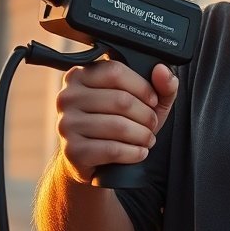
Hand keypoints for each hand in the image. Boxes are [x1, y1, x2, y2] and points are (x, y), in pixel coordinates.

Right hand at [56, 60, 178, 183]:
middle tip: (152, 125)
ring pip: (118, 126)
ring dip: (142, 135)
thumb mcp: (141, 101)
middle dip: (146, 115)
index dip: (142, 87)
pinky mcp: (73, 150)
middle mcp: (68, 97)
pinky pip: (112, 149)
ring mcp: (67, 124)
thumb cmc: (116, 125)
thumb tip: (162, 70)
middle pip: (120, 100)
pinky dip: (133, 152)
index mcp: (80, 75)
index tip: (153, 100)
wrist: (91, 160)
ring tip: (147, 139)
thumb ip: (159, 84)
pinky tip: (139, 152)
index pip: (115, 71)